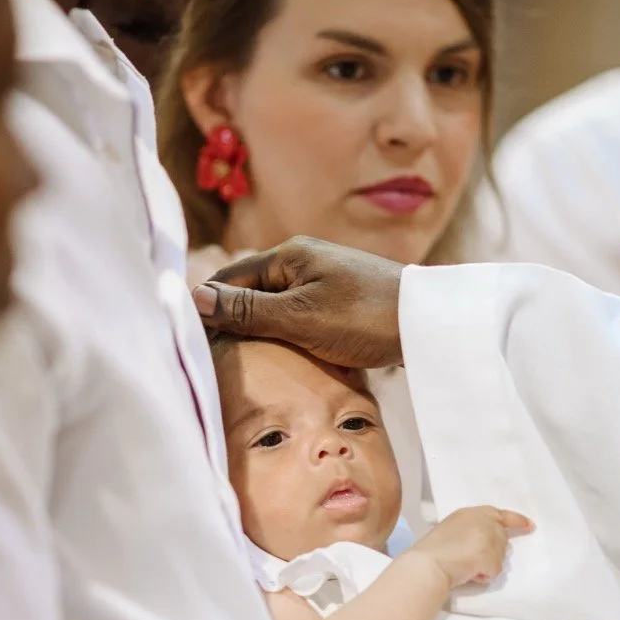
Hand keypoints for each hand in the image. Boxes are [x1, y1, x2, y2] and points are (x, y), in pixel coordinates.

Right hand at [192, 236, 403, 368]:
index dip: (206, 310)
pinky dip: (283, 334)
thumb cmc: (364, 318)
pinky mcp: (340, 300)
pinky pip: (297, 315)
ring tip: (239, 364)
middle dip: (229, 322)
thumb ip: (247, 310)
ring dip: (256, 331)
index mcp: (288, 255)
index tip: (190, 344)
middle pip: (248, 292)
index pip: (228, 280)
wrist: (429, 324)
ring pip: (273, 306)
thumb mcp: (299, 317)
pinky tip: (280, 358)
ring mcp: (323, 279)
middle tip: (210, 360)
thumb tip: (194, 297)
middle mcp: (302, 260)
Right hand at [412, 506, 533, 589]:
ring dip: (485, 564)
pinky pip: (494, 572)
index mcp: (470, 513)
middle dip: (493, 551)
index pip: (499, 514)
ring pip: (499, 557)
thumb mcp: (450, 529)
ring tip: (464, 566)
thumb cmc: (431, 550)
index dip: (516, 520)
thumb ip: (468, 530)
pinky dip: (483, 576)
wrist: (429, 563)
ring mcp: (491, 539)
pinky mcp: (493, 557)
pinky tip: (468, 574)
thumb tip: (478, 543)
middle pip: (502, 538)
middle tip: (474, 560)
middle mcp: (484, 522)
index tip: (529, 525)